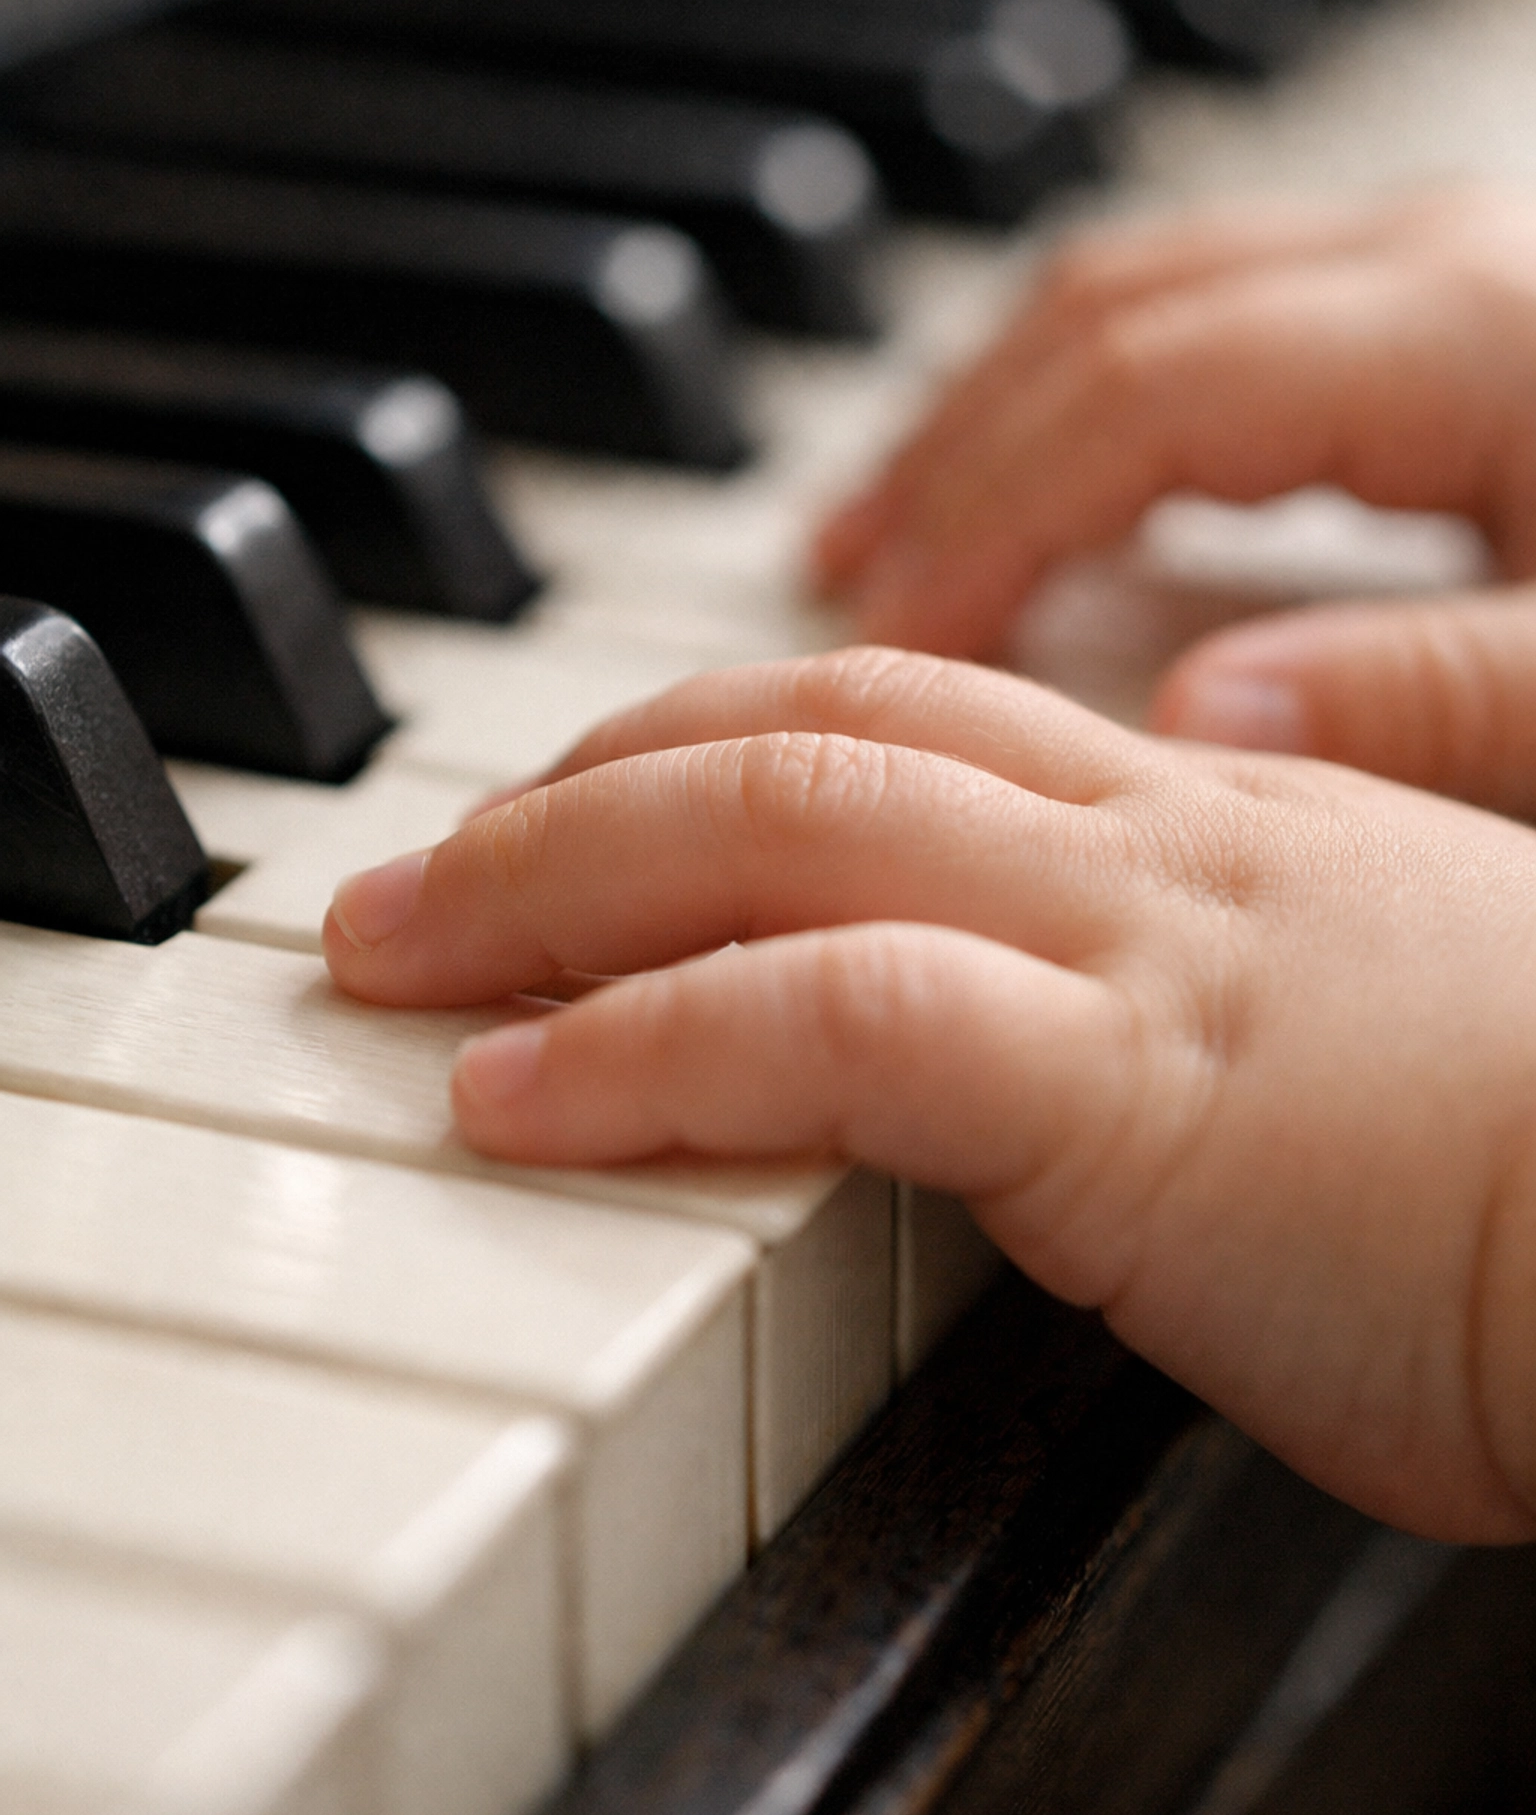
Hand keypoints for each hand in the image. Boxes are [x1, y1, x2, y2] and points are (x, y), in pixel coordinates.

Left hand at [325, 648, 1535, 1544]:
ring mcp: (1134, 942)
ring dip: (542, 888)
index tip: (583, 809)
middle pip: (796, 728)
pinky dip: (641, 1050)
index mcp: (1205, 821)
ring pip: (777, 826)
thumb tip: (1046, 1066)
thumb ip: (1177, 1011)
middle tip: (417, 869)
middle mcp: (1151, 839)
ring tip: (392, 957)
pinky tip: (511, 1101)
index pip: (901, 713)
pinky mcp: (1125, 1087)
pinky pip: (824, 1021)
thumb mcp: (1346, 1045)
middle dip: (570, 790)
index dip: (707, 744)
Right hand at [815, 186, 1535, 811]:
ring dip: (996, 412)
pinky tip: (1048, 484)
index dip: (991, 517)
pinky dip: (1083, 402)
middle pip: (1109, 316)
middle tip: (849, 592)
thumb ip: (1426, 694)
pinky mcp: (1448, 311)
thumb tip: (1201, 719)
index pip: (1143, 396)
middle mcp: (1429, 264)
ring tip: (896, 533)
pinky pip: (1206, 322)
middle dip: (952, 456)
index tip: (898, 647)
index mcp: (1469, 329)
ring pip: (1142, 295)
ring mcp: (1434, 269)